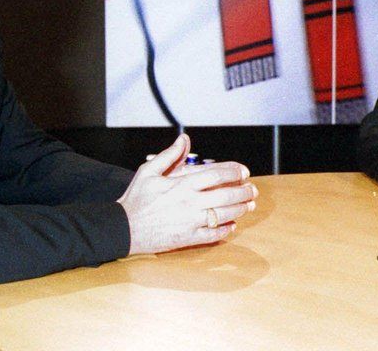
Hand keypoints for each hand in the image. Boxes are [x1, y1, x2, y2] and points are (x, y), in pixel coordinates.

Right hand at [117, 134, 257, 254]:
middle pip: (226, 195)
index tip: (244, 171)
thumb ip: (170, 155)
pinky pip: (213, 234)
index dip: (234, 171)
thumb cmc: (136, 198)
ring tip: (249, 205)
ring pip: (223, 214)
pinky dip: (225, 230)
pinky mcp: (188, 238)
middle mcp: (190, 202)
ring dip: (240, 209)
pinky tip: (232, 225)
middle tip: (253, 189)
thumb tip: (184, 139)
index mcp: (182, 184)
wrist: (123, 228)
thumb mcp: (148, 171)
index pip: (216, 174)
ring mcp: (190, 221)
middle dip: (244, 191)